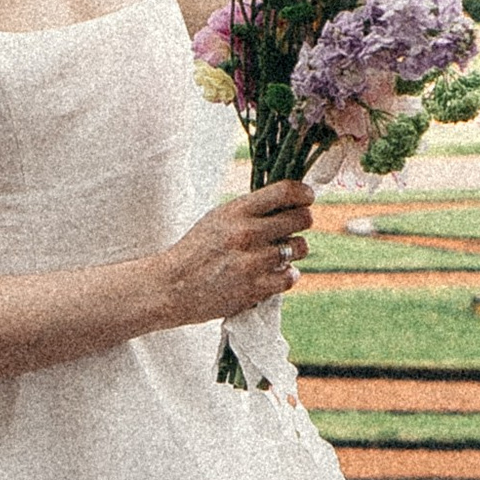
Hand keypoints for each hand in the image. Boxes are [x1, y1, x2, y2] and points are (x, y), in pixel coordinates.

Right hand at [152, 178, 316, 326]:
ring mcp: (252, 261)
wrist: (172, 287)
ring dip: (294, 250)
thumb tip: (289, 201)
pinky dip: (287, 275)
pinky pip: (291, 276)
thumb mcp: (218, 218)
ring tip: (279, 254)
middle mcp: (246, 233)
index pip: (284, 191)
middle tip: (293, 227)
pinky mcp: (255, 288)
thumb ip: (250, 210)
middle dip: (302, 221)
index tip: (307, 198)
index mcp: (236, 211)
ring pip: (300, 248)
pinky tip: (275, 273)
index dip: (303, 193)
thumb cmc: (196, 251)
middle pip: (301, 218)